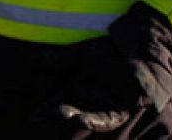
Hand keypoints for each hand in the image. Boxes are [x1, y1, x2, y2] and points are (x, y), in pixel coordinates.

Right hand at [33, 37, 148, 137]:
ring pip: (89, 118)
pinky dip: (95, 121)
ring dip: (76, 120)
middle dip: (59, 115)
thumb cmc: (111, 51)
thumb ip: (61, 58)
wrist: (139, 50)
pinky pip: (109, 119)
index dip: (45, 111)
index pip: (58, 103)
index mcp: (79, 89)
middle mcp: (91, 101)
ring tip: (64, 117)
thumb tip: (36, 59)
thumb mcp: (82, 53)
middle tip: (41, 117)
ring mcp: (107, 106)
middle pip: (72, 113)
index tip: (33, 117)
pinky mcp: (122, 108)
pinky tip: (82, 121)